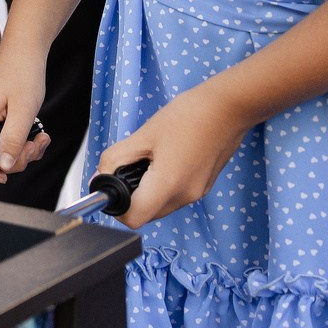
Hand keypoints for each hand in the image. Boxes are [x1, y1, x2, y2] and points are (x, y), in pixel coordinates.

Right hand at [0, 48, 50, 182]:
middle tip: (33, 147)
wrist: (25, 51)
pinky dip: (24, 142)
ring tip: (40, 138)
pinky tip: (37, 134)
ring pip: (2, 150)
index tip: (5, 173)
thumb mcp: (23, 110)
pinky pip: (8, 140)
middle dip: (15, 159)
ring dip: (24, 151)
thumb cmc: (22, 72)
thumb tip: (4, 166)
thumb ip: (13, 140)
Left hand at [93, 83, 254, 228]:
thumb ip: (116, 159)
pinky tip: (162, 158)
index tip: (111, 185)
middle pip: (147, 214)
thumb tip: (100, 178)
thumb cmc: (187, 117)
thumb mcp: (143, 135)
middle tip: (128, 165)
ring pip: (160, 205)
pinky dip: (161, 184)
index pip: (134, 219)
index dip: (117, 207)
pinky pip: (174, 195)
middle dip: (130, 195)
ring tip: (147, 158)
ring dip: (146, 190)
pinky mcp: (202, 186)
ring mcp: (196, 193)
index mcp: (168, 185)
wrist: (227, 108)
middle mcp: (185, 196)